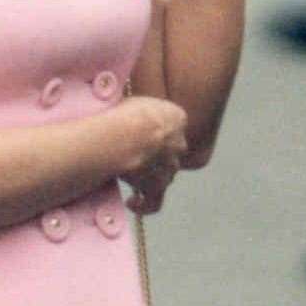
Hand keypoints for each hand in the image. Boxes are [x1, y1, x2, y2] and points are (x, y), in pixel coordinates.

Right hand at [114, 96, 187, 214]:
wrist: (127, 135)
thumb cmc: (126, 114)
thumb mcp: (138, 101)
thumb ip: (144, 109)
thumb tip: (133, 110)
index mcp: (177, 118)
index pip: (172, 126)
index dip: (158, 132)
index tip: (142, 133)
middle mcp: (179, 144)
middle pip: (170, 153)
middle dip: (156, 156)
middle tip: (134, 155)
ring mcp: (170, 167)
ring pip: (163, 175)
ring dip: (148, 178)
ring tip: (127, 177)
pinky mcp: (158, 187)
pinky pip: (153, 201)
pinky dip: (144, 205)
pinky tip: (131, 202)